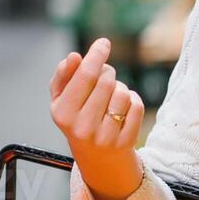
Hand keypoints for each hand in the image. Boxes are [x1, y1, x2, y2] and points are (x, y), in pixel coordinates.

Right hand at [49, 38, 144, 199]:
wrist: (96, 156)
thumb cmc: (77, 118)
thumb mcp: (61, 100)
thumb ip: (63, 76)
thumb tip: (73, 57)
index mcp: (63, 113)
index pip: (85, 76)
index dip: (96, 55)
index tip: (104, 42)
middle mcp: (82, 127)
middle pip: (106, 81)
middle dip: (108, 72)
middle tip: (105, 77)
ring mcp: (105, 136)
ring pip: (123, 93)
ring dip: (120, 87)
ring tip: (111, 96)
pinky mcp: (126, 141)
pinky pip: (137, 106)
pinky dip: (133, 100)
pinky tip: (123, 107)